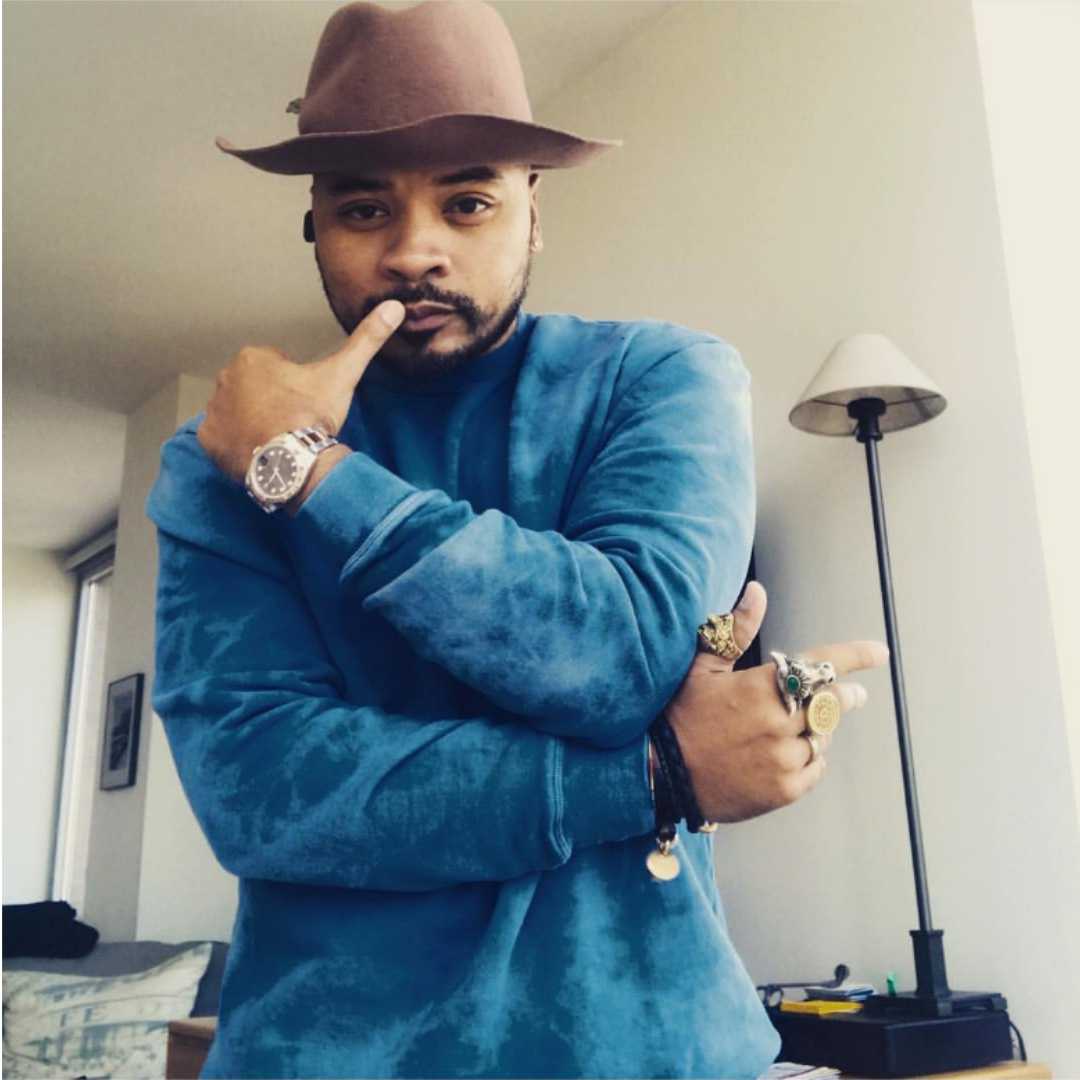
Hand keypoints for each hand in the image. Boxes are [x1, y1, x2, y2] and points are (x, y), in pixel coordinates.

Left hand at [197, 300, 405, 482]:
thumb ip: (366, 339)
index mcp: (253, 358)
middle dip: (269, 402)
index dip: (294, 386)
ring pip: (236, 413)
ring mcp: (214, 411)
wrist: (292, 461)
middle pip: (253, 390)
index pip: (275, 369)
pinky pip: (220, 438)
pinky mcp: (208, 440)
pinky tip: (258, 451)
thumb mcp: (342, 374)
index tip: (305, 403)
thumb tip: (393, 307)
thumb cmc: (312, 415)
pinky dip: (235, 445)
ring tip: (278, 439)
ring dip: (252, 422)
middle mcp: (226, 379)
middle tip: (292, 422)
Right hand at [665, 582, 887, 823]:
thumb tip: (757, 591)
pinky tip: (786, 754)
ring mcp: (783, 758)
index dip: (853, 655)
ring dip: (818, 728)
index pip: (819, 664)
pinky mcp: (783, 790)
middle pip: (831, 703)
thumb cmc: (678, 716)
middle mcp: (778, 723)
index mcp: (761, 688)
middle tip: (854, 693)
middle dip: (845, 695)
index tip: (879, 652)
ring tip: (792, 728)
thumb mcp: (701, 669)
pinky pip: (815, 768)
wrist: (660, 775)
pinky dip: (809, 758)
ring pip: (823, 737)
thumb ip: (735, 630)